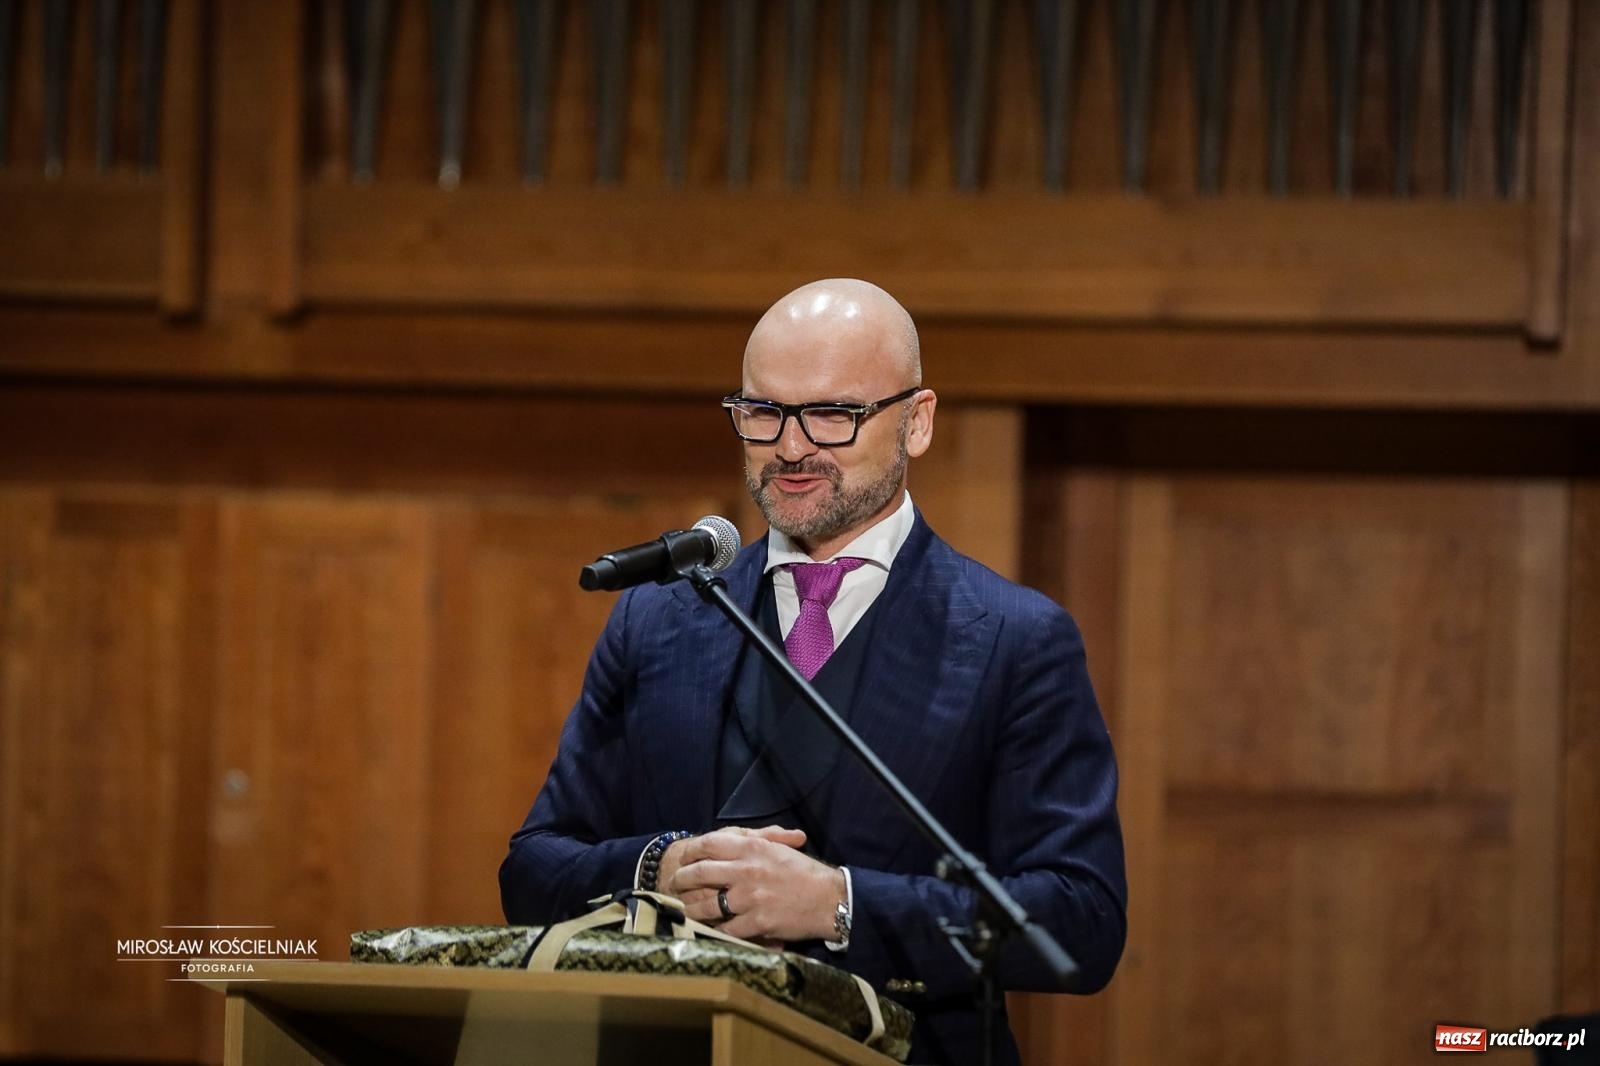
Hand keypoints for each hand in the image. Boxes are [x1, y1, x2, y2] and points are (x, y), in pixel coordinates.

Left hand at [665, 826, 844, 943]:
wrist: (830, 899)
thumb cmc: (807, 873)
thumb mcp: (782, 848)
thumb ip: (759, 839)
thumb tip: (738, 836)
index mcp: (753, 848)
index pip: (710, 844)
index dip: (692, 851)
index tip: (684, 858)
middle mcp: (747, 870)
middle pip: (701, 873)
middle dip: (682, 879)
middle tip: (675, 884)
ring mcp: (750, 898)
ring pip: (707, 905)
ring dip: (691, 908)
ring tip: (684, 910)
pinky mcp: (757, 923)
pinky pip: (726, 929)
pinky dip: (715, 931)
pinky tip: (709, 931)